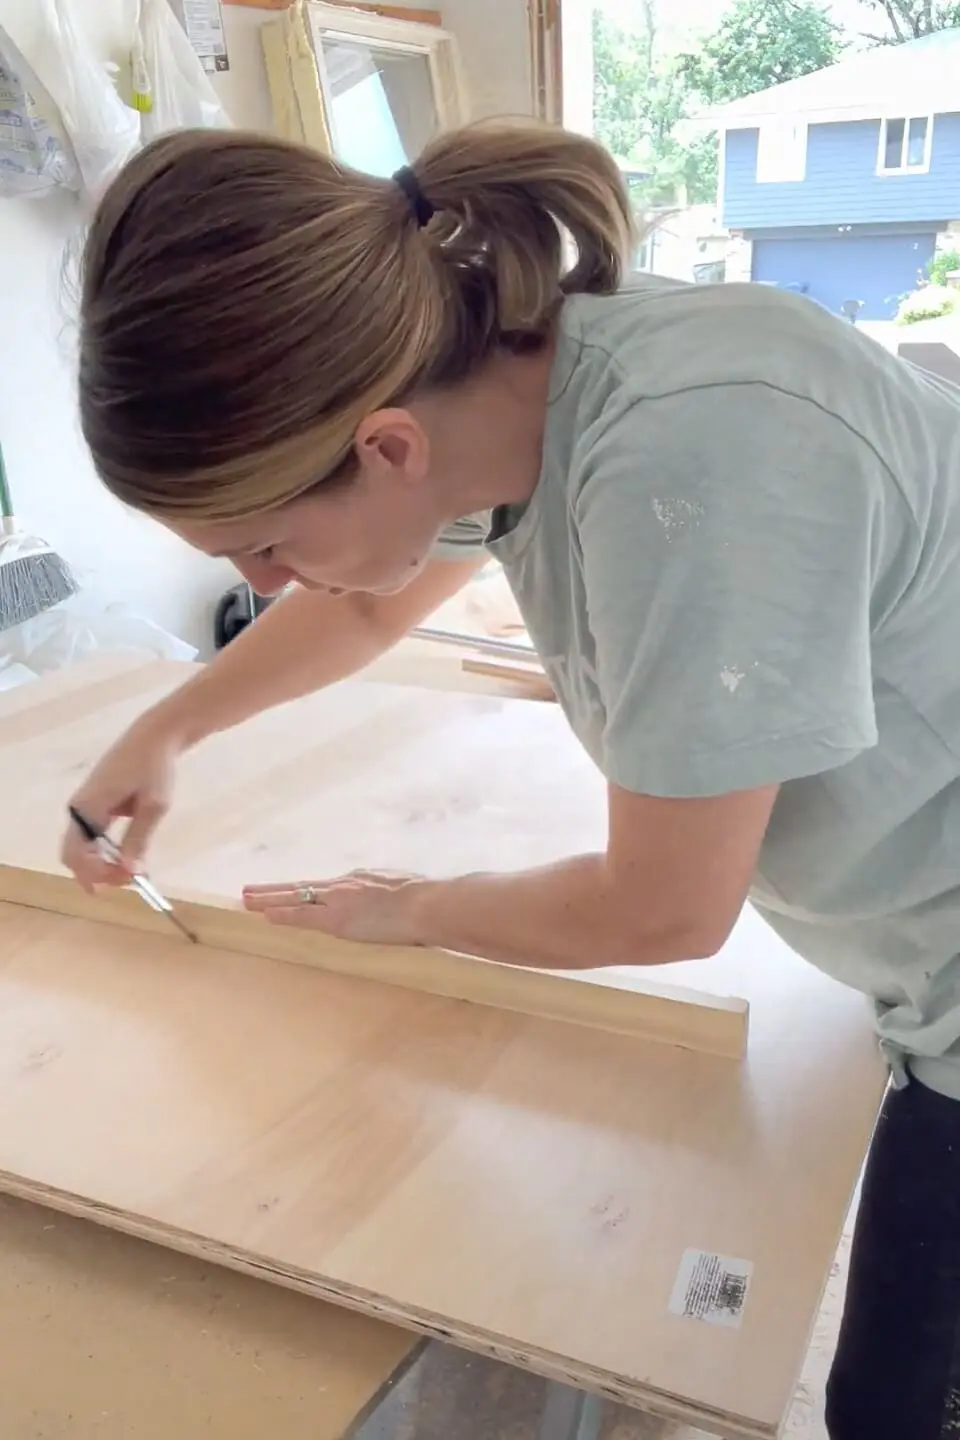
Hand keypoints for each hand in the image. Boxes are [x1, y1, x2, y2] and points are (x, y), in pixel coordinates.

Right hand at [61, 708, 185, 890]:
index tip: (129, 879)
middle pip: (74, 854)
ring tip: (132, 870)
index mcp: (88, 807)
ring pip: (82, 847)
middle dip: (98, 873)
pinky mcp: (95, 804)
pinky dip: (104, 851)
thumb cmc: (156, 768)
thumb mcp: (154, 806)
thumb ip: (139, 839)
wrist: (155, 736)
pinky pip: (91, 836)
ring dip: (101, 864)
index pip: (77, 854)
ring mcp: (85, 805)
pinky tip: (127, 855)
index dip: (97, 874)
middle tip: (131, 880)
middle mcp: (79, 808)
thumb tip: (130, 871)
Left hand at [242, 870, 426, 945]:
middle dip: (276, 889)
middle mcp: (345, 885)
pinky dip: (282, 914)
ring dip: (269, 898)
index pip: (325, 887)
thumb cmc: (427, 901)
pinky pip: (302, 915)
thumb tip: (399, 902)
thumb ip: (394, 894)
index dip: (305, 890)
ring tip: (247, 899)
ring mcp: (338, 900)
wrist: (427, 904)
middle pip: (303, 886)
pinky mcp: (336, 918)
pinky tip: (265, 915)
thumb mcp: (406, 889)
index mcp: (362, 880)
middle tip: (251, 889)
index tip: (290, 890)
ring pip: (295, 896)